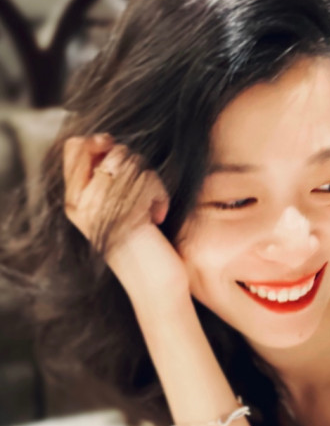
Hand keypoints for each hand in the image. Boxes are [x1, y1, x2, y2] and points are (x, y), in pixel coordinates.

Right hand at [63, 134, 188, 303]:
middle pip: (110, 150)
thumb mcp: (119, 206)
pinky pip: (146, 179)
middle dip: (138, 166)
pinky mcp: (123, 215)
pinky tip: (157, 217)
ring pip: (130, 161)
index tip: (121, 161)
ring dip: (152, 181)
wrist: (154, 286)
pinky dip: (160, 194)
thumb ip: (107, 176)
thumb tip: (106, 139)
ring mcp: (98, 209)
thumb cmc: (144, 245)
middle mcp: (79, 203)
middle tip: (145, 195)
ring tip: (152, 208)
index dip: (101, 143)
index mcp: (73, 200)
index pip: (75, 146)